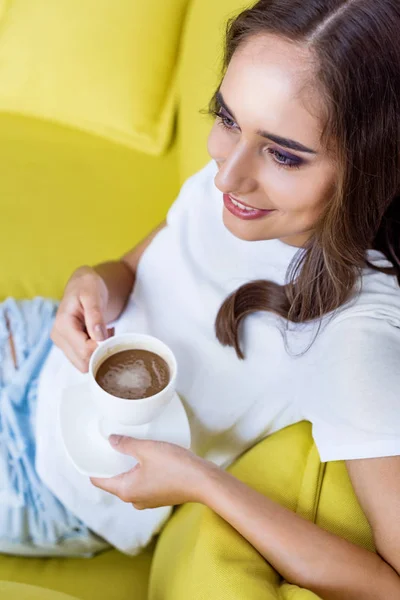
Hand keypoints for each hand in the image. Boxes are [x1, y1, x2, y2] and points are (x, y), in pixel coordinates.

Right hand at [51, 266, 113, 371]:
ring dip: (97, 353)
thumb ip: (95, 316)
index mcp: (63, 325)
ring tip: (103, 333)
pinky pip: (83, 359)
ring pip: (83, 365)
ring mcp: (61, 343)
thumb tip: (99, 337)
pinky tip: (99, 337)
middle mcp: (58, 337)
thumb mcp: (93, 295)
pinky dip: (94, 352)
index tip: (112, 334)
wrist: (82, 284)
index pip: (84, 350)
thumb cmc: (87, 286)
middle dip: (100, 353)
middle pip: (83, 363)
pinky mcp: (67, 346)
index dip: (101, 348)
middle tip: (109, 333)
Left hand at [90, 436, 213, 509]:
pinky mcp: (161, 496)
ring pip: (131, 482)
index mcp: (126, 490)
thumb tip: (111, 440)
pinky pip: (144, 483)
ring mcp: (148, 500)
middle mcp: (134, 499)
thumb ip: (126, 444)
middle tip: (113, 444)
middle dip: (113, 463)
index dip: (93, 465)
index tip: (92, 451)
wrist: (204, 481)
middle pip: (115, 480)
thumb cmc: (175, 467)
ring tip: (132, 448)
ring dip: (130, 466)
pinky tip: (150, 457)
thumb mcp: (147, 449)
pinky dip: (143, 471)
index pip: (99, 480)